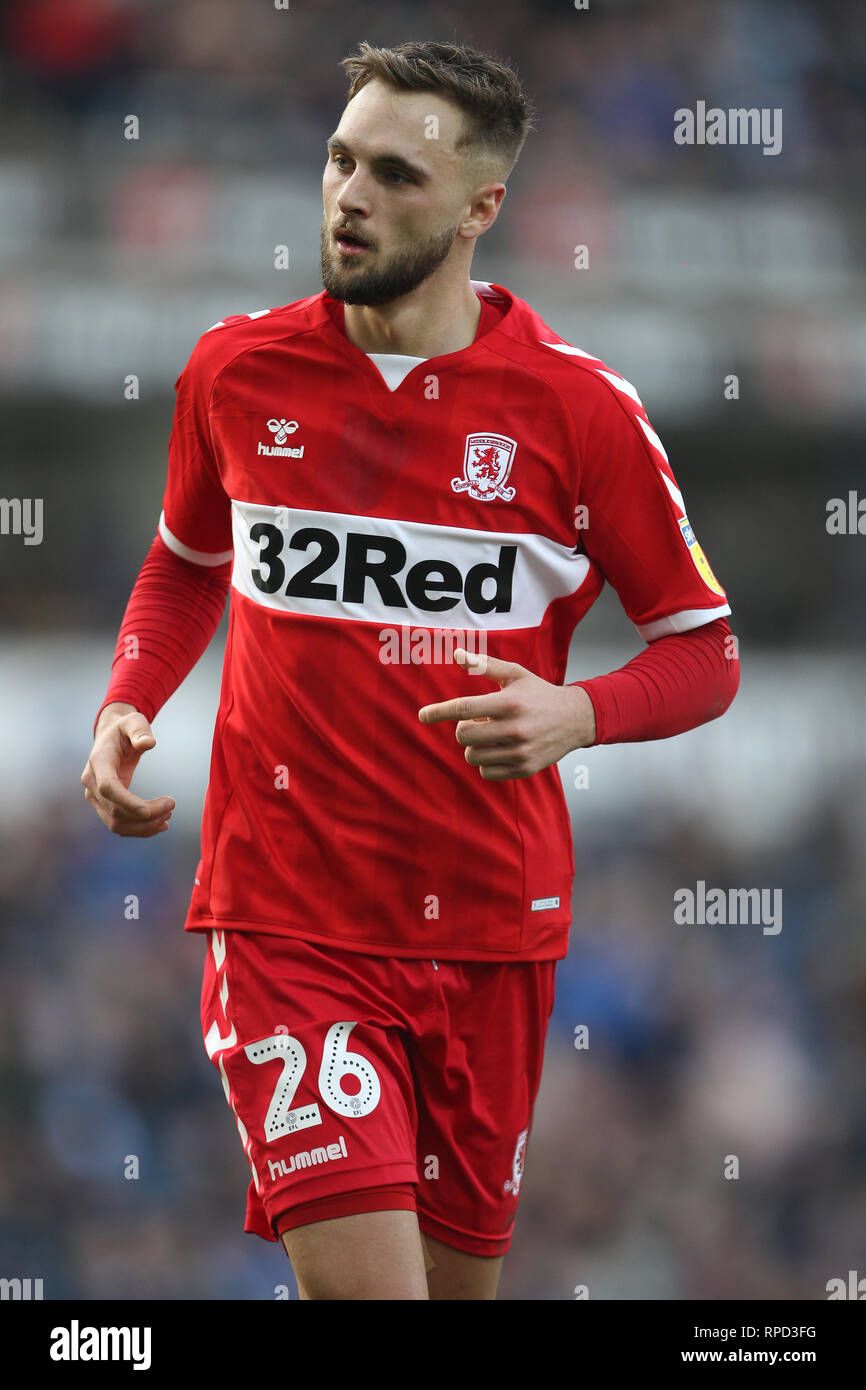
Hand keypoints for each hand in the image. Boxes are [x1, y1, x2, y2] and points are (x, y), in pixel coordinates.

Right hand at [80, 703, 175, 835]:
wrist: (111, 738)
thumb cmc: (125, 729)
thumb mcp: (134, 721)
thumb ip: (140, 730)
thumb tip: (148, 742)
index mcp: (98, 762)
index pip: (109, 789)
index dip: (130, 803)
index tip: (155, 809)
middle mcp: (91, 783)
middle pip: (115, 811)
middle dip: (146, 815)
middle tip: (172, 805)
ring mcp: (95, 797)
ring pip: (116, 824)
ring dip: (144, 827)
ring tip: (168, 816)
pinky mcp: (103, 805)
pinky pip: (119, 825)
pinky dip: (139, 829)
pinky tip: (160, 824)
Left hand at [417, 649, 596, 779]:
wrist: (575, 719)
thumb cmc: (539, 694)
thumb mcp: (515, 674)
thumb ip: (485, 665)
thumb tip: (458, 654)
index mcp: (509, 703)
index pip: (464, 708)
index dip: (439, 712)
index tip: (423, 715)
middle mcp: (515, 729)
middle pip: (464, 735)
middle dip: (464, 728)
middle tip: (479, 721)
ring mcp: (520, 752)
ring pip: (472, 756)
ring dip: (475, 746)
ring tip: (492, 735)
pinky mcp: (524, 769)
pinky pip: (486, 772)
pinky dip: (485, 763)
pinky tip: (498, 750)